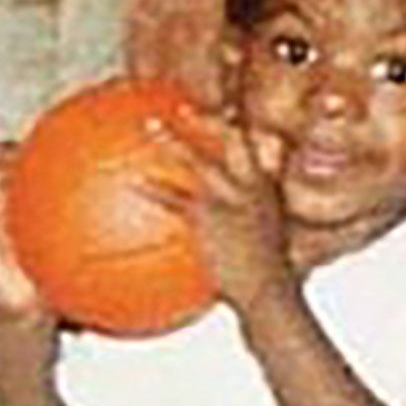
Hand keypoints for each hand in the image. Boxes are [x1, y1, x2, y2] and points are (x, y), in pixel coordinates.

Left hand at [160, 106, 297, 318]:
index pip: (257, 149)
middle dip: (208, 122)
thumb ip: (252, 234)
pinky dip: (153, 190)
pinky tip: (133, 183)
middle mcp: (253, 188)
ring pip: (200, 161)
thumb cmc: (271, 282)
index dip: (239, 128)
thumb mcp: (272, 252)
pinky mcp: (209, 219)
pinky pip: (175, 200)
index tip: (223, 113)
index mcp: (269, 192)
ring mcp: (231, 201)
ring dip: (175, 141)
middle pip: (232, 141)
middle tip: (183, 109)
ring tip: (150, 126)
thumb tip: (234, 240)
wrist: (270, 296)